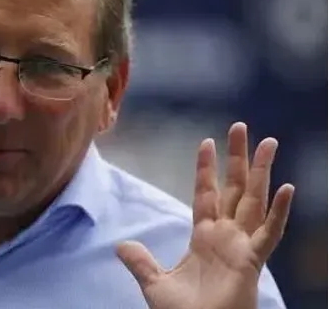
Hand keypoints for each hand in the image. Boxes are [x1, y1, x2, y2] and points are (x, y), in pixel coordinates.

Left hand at [116, 122, 293, 308]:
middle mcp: (226, 236)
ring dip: (262, 172)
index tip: (206, 142)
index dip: (206, 169)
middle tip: (240, 127)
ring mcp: (241, 246)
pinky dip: (279, 212)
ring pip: (255, 201)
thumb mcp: (155, 283)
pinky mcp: (252, 262)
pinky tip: (287, 188)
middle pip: (234, 188)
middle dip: (238, 158)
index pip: (206, 194)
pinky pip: (269, 233)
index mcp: (204, 238)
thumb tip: (122, 246)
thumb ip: (141, 262)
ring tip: (269, 142)